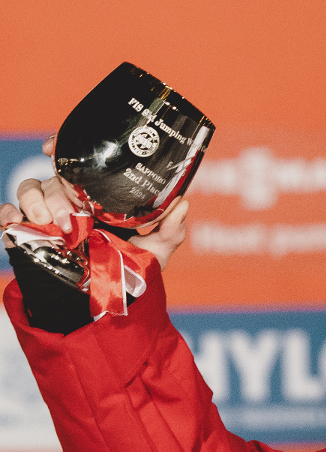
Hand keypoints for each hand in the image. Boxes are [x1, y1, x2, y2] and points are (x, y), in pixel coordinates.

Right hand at [0, 134, 189, 269]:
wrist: (103, 304)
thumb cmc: (129, 272)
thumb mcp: (155, 252)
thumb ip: (170, 231)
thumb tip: (182, 204)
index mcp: (97, 196)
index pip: (78, 162)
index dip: (63, 146)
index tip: (53, 146)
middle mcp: (70, 200)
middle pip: (54, 176)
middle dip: (58, 191)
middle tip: (72, 217)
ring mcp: (46, 215)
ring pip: (29, 189)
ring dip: (36, 201)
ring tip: (53, 223)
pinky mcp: (26, 233)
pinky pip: (8, 214)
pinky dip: (7, 214)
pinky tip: (15, 222)